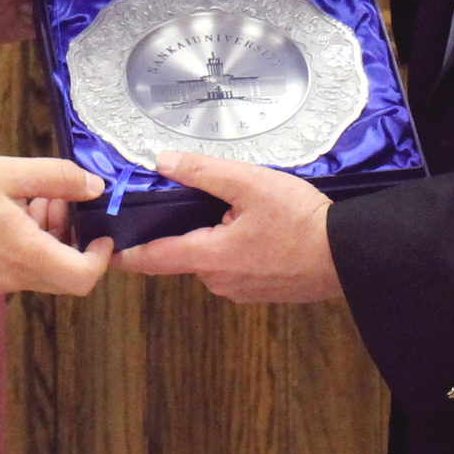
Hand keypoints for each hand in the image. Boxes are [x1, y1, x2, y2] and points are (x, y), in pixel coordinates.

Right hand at [0, 153, 112, 294]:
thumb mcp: (7, 172)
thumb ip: (56, 178)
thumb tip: (94, 187)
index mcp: (23, 255)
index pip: (82, 278)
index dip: (101, 257)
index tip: (100, 228)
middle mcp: (11, 278)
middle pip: (64, 275)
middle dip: (73, 239)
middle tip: (60, 200)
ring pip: (40, 268)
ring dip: (49, 236)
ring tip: (33, 196)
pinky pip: (17, 266)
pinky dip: (27, 242)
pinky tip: (11, 208)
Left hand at [112, 152, 341, 303]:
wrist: (349, 256)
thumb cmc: (302, 221)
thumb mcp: (249, 182)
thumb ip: (202, 172)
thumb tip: (162, 162)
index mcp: (208, 257)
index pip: (151, 259)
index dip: (125, 253)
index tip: (104, 248)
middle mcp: (219, 281)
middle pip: (184, 253)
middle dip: (188, 228)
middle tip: (208, 198)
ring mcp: (241, 290)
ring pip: (212, 259)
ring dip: (217, 236)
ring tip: (246, 210)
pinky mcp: (261, 291)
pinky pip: (236, 266)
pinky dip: (239, 247)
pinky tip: (262, 228)